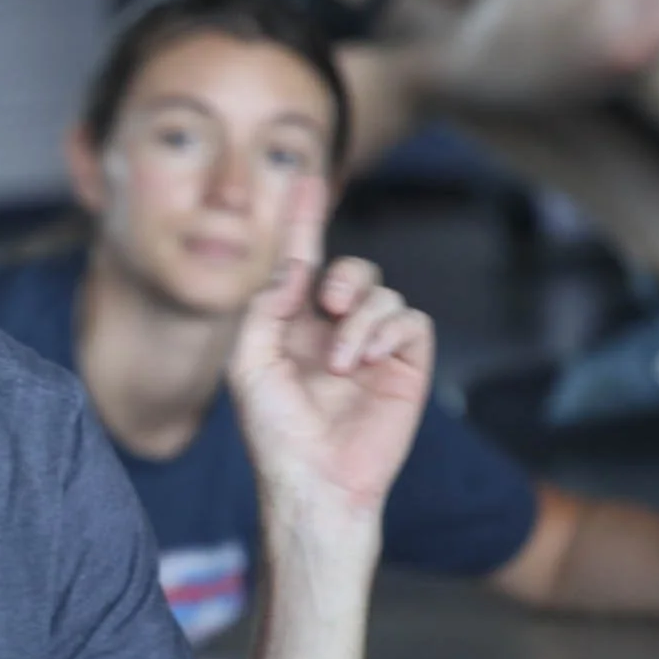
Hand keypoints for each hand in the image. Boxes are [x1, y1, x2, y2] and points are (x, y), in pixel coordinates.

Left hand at [226, 178, 434, 511]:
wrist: (314, 480)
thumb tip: (295, 269)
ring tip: (340, 361)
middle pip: (352, 270)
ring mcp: (372, 347)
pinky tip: (362, 358)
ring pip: (382, 291)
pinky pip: (410, 320)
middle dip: (344, 275)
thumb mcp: (248, 365)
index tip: (306, 177)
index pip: (303, 261)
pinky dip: (385, 329)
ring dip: (360, 316)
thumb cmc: (274, 432)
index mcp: (293, 325)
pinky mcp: (406, 364)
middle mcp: (334, 330)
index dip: (304, 220)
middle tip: (329, 303)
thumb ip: (265, 309)